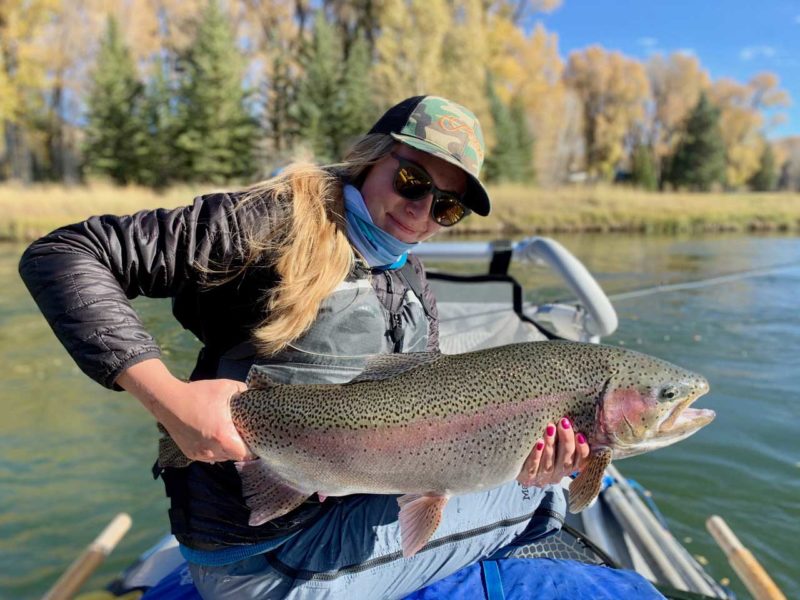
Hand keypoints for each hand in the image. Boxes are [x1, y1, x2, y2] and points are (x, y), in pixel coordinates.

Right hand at [117, 358, 254, 462]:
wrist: (168, 401)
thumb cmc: (198, 394)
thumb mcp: (225, 387)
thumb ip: (243, 391)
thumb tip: (252, 395)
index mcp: (222, 435)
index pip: (244, 454)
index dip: (251, 449)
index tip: (253, 440)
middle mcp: (211, 449)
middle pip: (233, 456)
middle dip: (239, 448)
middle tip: (241, 435)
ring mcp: (200, 454)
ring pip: (221, 457)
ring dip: (226, 450)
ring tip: (226, 435)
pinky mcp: (190, 454)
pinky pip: (208, 457)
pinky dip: (213, 450)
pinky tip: (213, 437)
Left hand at [516, 417, 589, 486]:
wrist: (514, 465)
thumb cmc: (539, 450)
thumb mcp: (555, 445)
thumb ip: (562, 438)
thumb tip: (569, 419)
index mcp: (567, 468)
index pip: (580, 462)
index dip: (582, 450)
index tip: (580, 434)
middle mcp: (557, 475)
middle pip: (566, 462)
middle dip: (566, 441)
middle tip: (563, 423)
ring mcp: (542, 478)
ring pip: (549, 464)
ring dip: (551, 445)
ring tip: (550, 429)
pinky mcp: (528, 479)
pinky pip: (533, 467)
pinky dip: (537, 455)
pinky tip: (538, 443)